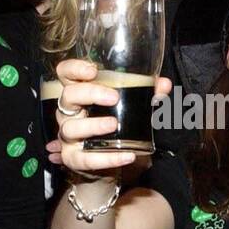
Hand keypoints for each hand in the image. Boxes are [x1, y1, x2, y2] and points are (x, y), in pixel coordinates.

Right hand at [52, 59, 171, 173]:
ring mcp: (69, 136)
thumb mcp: (130, 106)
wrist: (107, 159)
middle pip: (68, 96)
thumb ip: (147, 94)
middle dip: (90, 94)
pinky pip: (86, 159)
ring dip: (93, 125)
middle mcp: (68, 112)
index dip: (74, 69)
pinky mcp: (73, 158)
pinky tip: (127, 155)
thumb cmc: (114, 124)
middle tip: (114, 97)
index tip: (93, 70)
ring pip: (71, 128)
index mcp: (79, 93)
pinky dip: (108, 158)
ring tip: (113, 124)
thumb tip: (163, 84)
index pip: (65, 73)